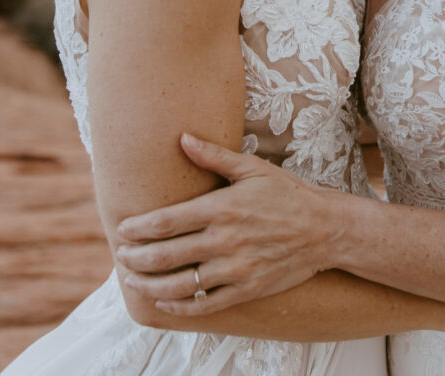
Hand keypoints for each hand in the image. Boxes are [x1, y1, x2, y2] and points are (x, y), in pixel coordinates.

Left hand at [116, 134, 340, 313]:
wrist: (325, 228)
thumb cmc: (287, 193)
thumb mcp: (253, 168)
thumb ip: (214, 156)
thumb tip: (182, 138)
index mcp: (221, 208)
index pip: (165, 223)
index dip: (137, 229)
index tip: (122, 229)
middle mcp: (224, 241)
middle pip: (164, 256)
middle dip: (134, 258)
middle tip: (120, 256)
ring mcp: (234, 270)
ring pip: (178, 285)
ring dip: (149, 284)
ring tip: (133, 279)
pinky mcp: (246, 290)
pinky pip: (203, 305)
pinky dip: (178, 307)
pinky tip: (164, 302)